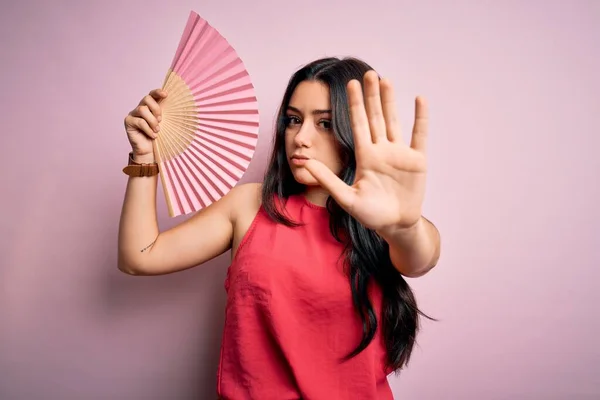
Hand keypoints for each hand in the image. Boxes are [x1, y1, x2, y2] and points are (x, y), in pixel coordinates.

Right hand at [123, 89, 167, 161]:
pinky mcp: (128, 122)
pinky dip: (148, 129)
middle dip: (156, 109)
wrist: (149, 151)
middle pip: (146, 99)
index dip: (157, 92)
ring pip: (142, 109)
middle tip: (160, 120)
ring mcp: (133, 114)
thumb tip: (177, 107)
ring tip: (157, 130)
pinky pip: (139, 122)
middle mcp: (140, 108)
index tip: (166, 94)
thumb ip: (165, 115)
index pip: (152, 94)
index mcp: (150, 107)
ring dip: (152, 120)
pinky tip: (153, 136)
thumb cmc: (157, 136)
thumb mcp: (164, 124)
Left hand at [304, 70, 428, 233]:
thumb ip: (328, 180)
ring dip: (390, 101)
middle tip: (368, 73)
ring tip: (386, 79)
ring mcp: (399, 154)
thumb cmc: (371, 214)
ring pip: (393, 121)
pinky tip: (419, 99)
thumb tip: (305, 163)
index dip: (354, 104)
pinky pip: (419, 134)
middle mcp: (381, 150)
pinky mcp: (417, 160)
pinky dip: (420, 117)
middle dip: (371, 95)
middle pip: (374, 117)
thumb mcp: (346, 198)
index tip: (349, 84)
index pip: (357, 124)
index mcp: (364, 157)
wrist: (395, 226)